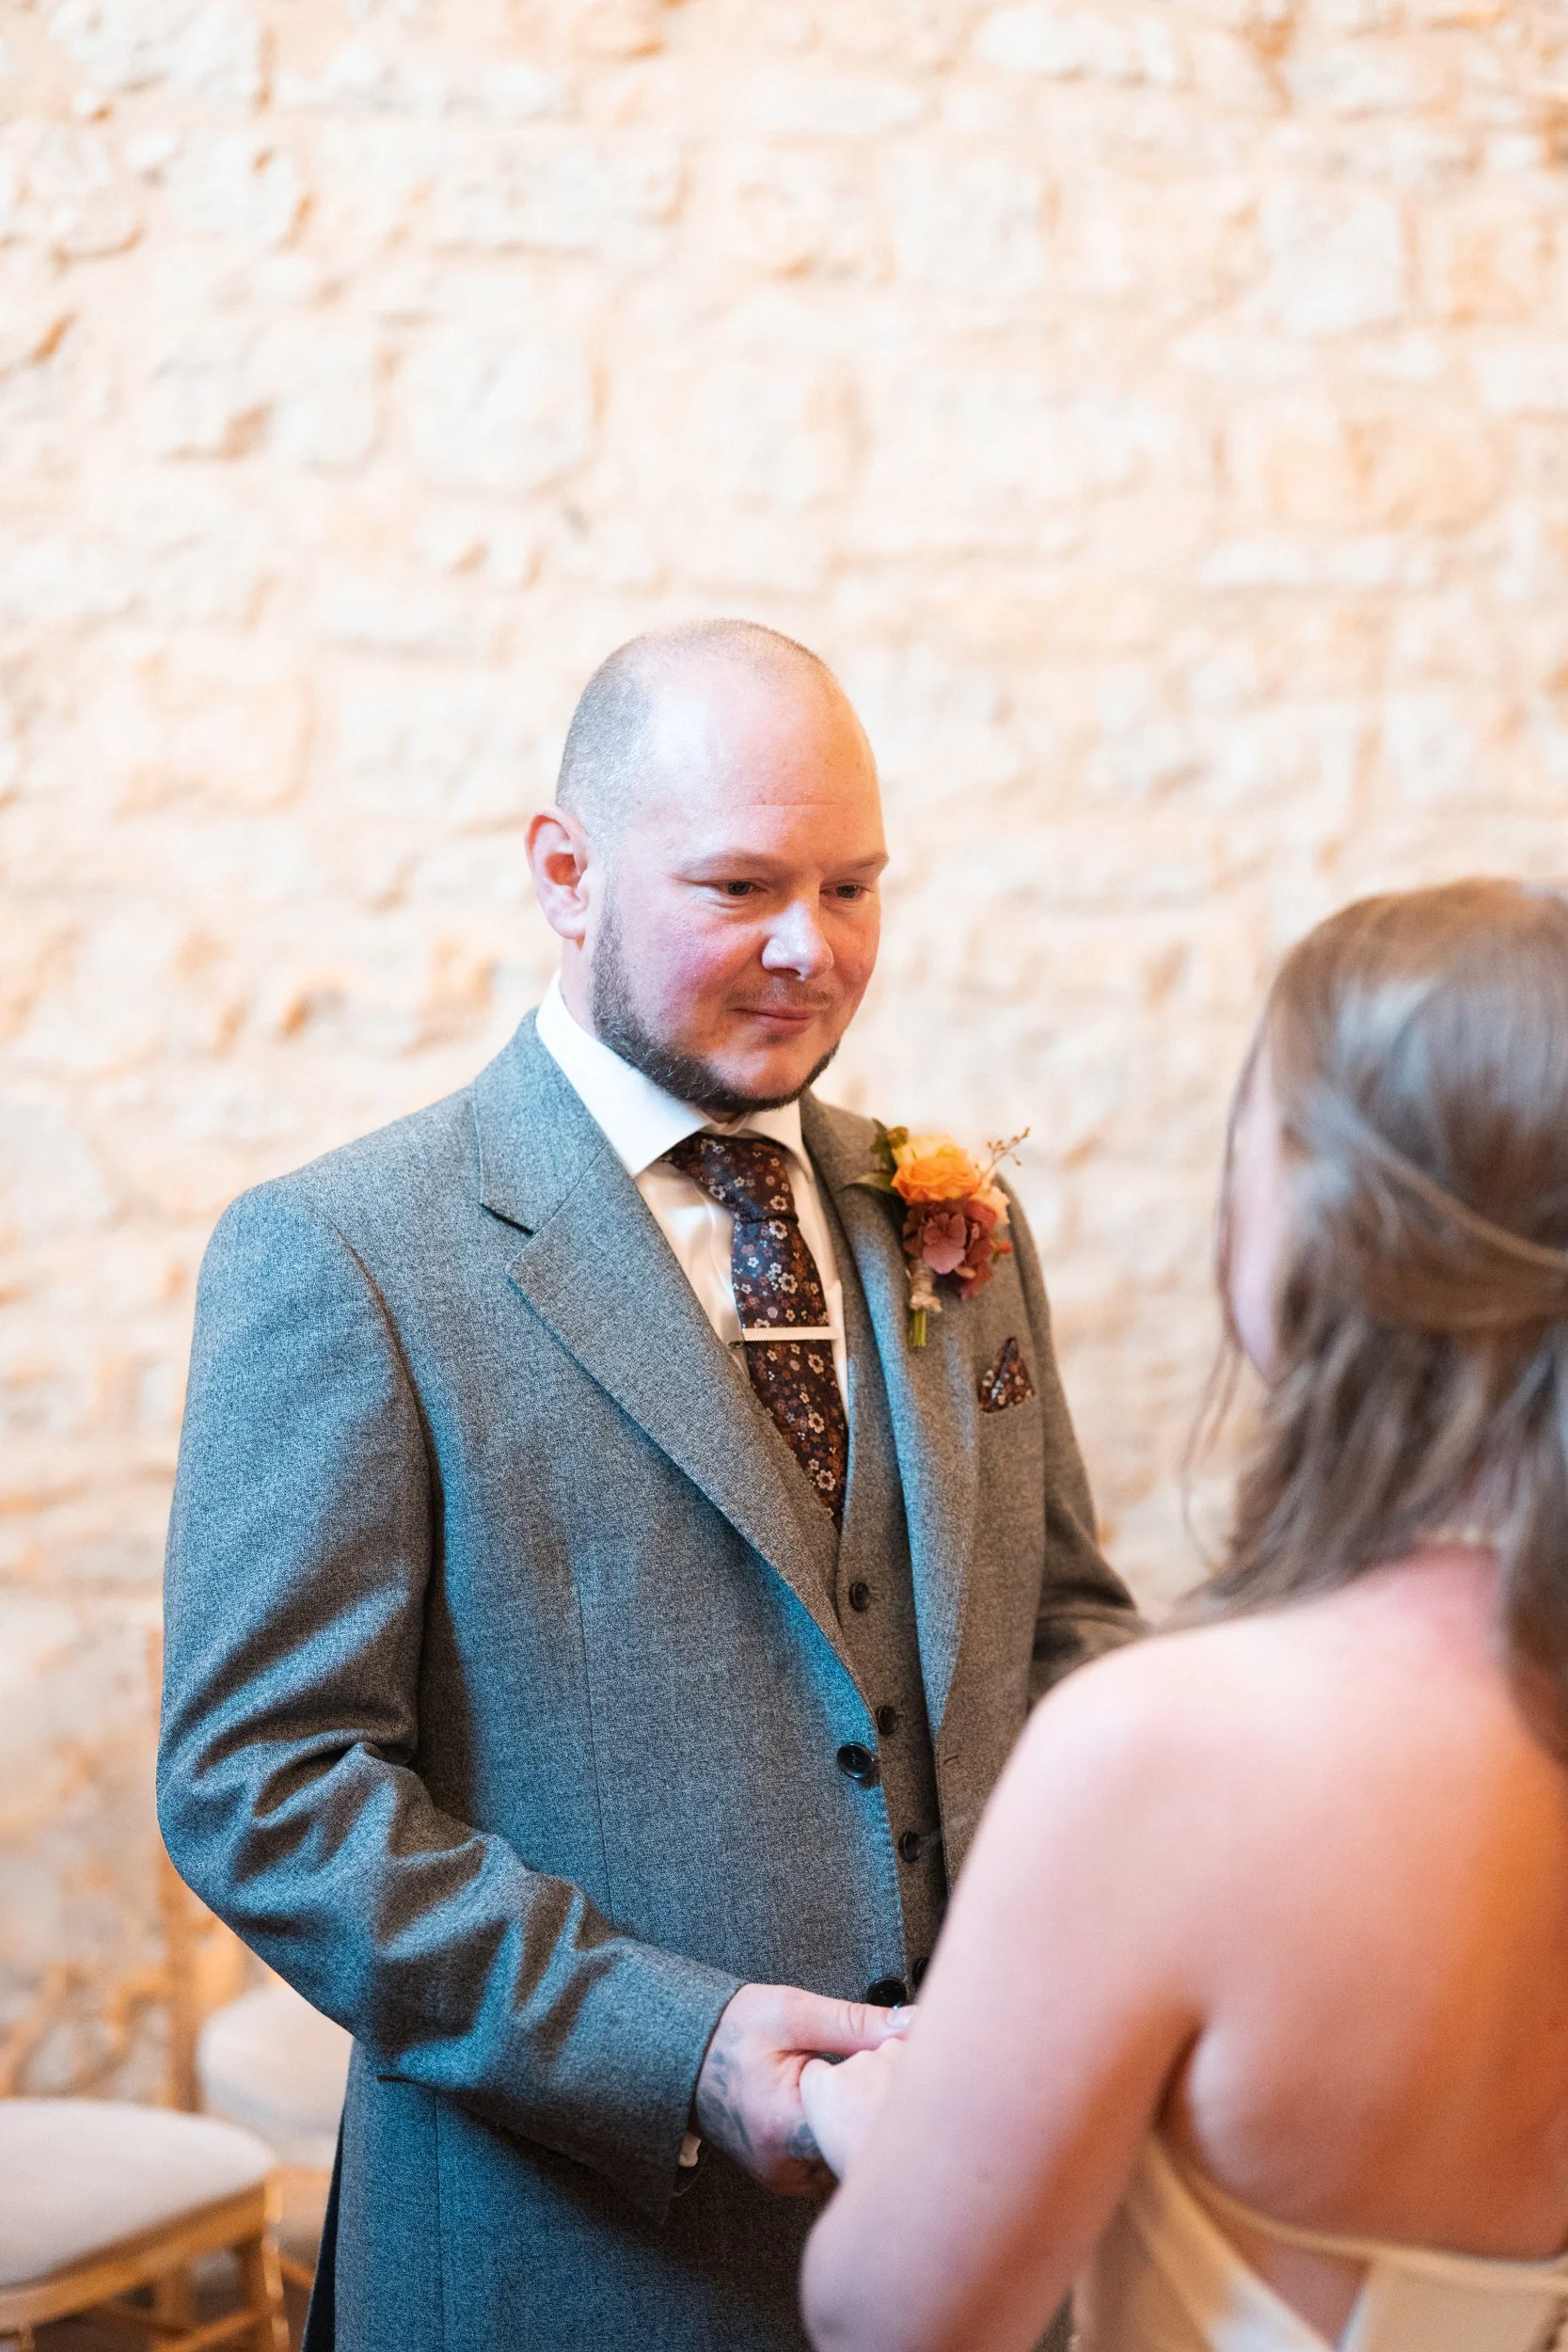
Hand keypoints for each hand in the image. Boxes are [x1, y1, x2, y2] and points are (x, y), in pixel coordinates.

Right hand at [694, 1983, 906, 2196]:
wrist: (683, 2052)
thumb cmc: (733, 2030)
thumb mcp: (793, 2013)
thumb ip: (857, 2023)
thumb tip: (913, 2024)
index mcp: (785, 2126)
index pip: (864, 2132)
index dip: (891, 2101)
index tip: (904, 2073)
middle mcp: (783, 2166)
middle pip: (858, 2155)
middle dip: (881, 2120)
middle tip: (892, 2081)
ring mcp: (782, 2177)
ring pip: (844, 2164)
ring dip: (860, 2133)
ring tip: (867, 2093)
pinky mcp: (782, 2176)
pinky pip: (827, 2166)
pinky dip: (840, 2140)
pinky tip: (844, 2110)